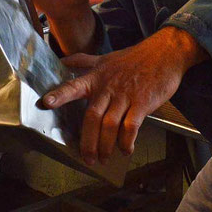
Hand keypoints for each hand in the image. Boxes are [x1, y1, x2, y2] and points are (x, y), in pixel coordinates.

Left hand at [42, 27, 208, 164]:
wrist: (165, 53)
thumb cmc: (135, 58)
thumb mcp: (106, 58)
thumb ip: (83, 62)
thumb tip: (62, 62)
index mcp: (96, 77)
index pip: (74, 85)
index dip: (60, 94)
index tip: (46, 102)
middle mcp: (108, 87)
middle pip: (92, 116)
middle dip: (87, 141)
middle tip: (87, 158)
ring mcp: (125, 95)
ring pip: (110, 125)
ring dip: (106, 145)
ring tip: (105, 158)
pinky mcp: (143, 102)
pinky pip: (131, 126)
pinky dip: (127, 141)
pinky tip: (126, 149)